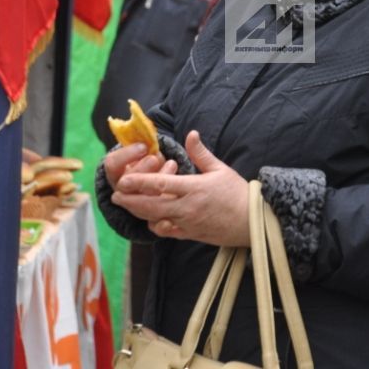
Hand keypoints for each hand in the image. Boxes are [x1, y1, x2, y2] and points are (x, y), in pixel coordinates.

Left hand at [112, 131, 248, 246]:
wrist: (253, 222)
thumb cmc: (238, 193)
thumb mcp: (220, 169)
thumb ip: (201, 153)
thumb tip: (191, 134)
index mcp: (194, 188)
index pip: (160, 184)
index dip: (138, 182)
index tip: (122, 180)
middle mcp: (187, 208)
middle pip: (151, 206)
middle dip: (130, 201)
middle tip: (115, 196)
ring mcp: (187, 223)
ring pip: (156, 220)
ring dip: (139, 214)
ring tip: (128, 206)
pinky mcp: (190, 235)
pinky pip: (167, 233)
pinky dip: (156, 226)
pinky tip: (150, 219)